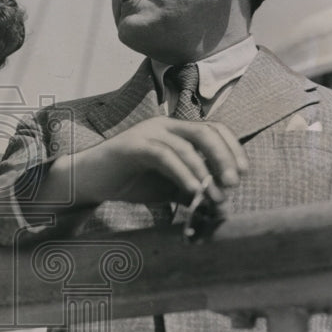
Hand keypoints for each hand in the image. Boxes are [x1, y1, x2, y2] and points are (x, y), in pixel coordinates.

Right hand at [49, 116, 247, 207]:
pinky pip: (164, 156)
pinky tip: (193, 192)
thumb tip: (220, 206)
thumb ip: (192, 192)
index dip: (232, 149)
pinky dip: (183, 174)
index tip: (242, 174)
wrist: (90, 182)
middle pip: (205, 132)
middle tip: (232, 184)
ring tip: (213, 196)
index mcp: (176, 131)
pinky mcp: (133, 145)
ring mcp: (148, 133)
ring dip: (204, 172)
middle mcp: (164, 126)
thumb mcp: (168, 189)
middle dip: (223, 157)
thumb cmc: (130, 182)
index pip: (214, 130)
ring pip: (186, 145)